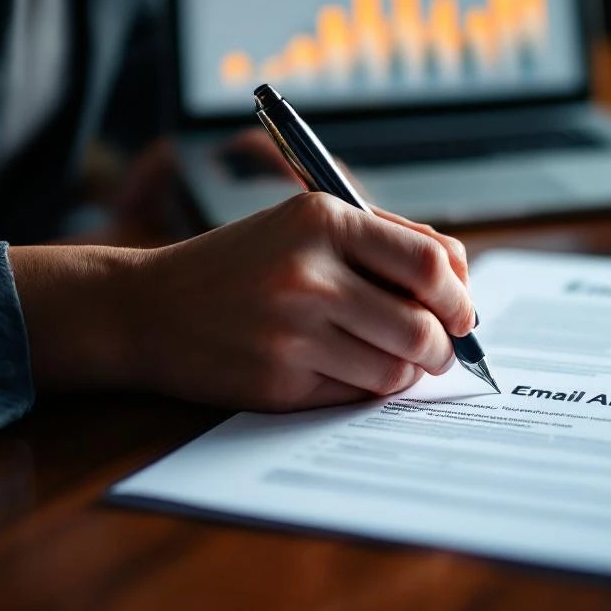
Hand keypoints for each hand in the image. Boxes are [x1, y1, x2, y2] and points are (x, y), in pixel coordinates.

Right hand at [10, 192, 474, 411]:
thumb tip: (460, 280)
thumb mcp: (304, 226)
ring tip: (391, 360)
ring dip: (408, 371)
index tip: (462, 313)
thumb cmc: (240, 265)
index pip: (431, 262)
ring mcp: (292, 328)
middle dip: (445, 346)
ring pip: (396, 368)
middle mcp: (309, 271)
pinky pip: (357, 392)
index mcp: (323, 219)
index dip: (460, 296)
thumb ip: (382, 242)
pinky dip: (367, 387)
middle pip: (424, 324)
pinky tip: (347, 370)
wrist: (148, 308)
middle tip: (441, 351)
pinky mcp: (279, 377)